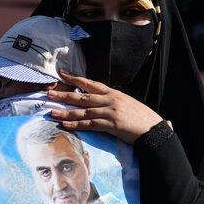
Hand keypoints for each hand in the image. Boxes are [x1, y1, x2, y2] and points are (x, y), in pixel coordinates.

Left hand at [48, 70, 163, 143]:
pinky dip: (77, 125)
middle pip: (83, 96)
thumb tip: (100, 103)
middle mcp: (110, 100)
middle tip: (49, 93)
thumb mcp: (127, 104)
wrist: (155, 130)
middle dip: (64, 94)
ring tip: (52, 112)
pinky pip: (91, 124)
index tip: (62, 73)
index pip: (91, 83)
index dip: (75, 78)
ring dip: (66, 112)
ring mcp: (111, 111)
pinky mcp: (112, 124)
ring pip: (83, 111)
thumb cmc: (142, 119)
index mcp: (114, 94)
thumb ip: (112, 103)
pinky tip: (66, 125)